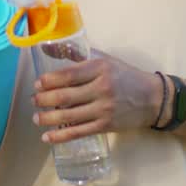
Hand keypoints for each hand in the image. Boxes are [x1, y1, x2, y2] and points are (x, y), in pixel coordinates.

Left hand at [31, 51, 161, 144]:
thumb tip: (46, 48)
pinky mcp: (106, 125)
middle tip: (33, 100)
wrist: (152, 98)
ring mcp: (103, 109)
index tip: (37, 83)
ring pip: (69, 116)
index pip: (68, 75)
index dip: (49, 81)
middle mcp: (101, 88)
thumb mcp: (104, 60)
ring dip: (48, 118)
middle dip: (44, 100)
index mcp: (100, 68)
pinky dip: (61, 136)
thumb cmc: (125, 76)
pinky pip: (79, 132)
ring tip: (36, 117)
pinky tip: (47, 137)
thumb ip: (77, 55)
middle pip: (65, 97)